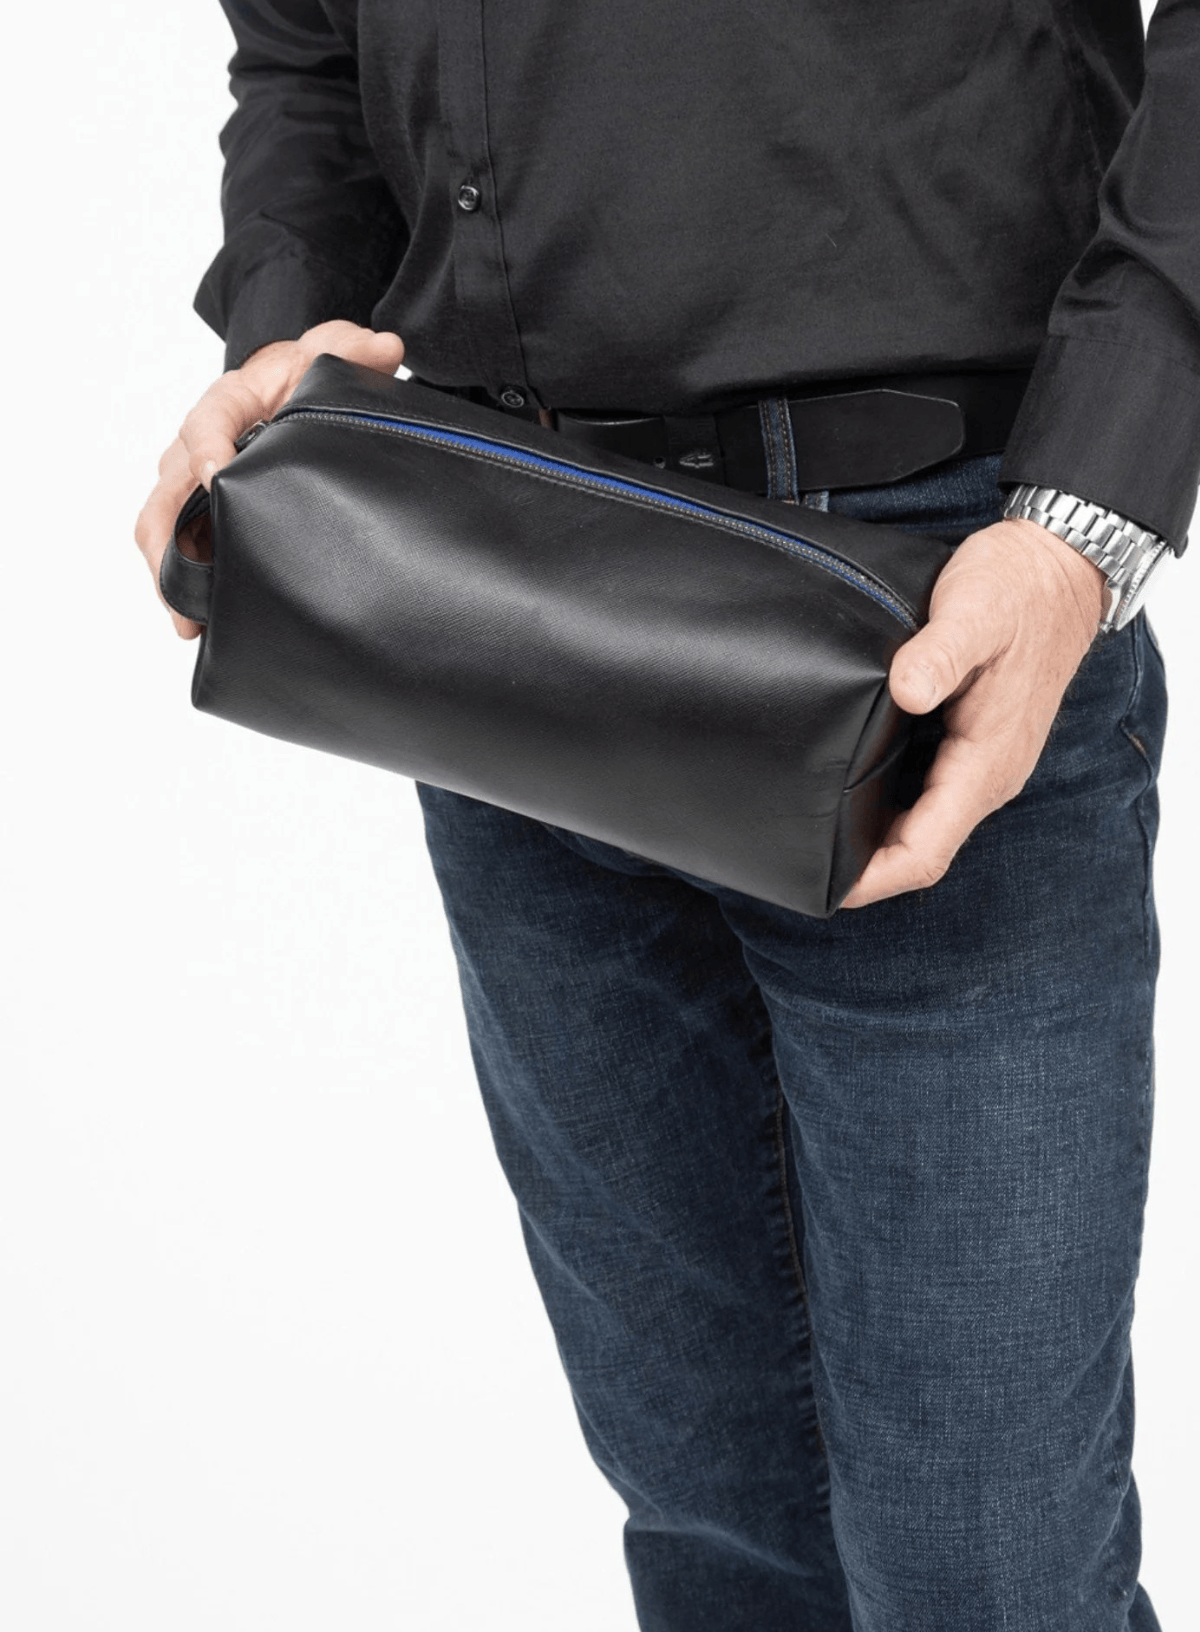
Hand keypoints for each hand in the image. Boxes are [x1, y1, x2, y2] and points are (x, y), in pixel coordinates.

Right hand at [134, 320, 405, 638]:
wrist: (289, 387)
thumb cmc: (300, 374)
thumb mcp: (326, 352)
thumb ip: (350, 348)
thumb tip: (384, 347)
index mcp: (226, 403)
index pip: (204, 425)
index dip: (207, 449)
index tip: (218, 476)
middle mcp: (195, 445)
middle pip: (163, 496)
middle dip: (166, 544)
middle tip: (183, 591)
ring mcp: (192, 482)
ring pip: (161, 529)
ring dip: (168, 575)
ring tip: (189, 622)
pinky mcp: (200, 511)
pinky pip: (180, 546)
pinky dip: (183, 582)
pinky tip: (202, 620)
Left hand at [840, 516, 1105, 907]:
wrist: (1060, 565)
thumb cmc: (1017, 588)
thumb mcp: (972, 610)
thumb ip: (938, 653)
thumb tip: (906, 690)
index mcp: (986, 762)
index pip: (927, 851)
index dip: (875, 878)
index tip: (827, 885)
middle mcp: (986, 774)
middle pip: (920, 848)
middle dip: (864, 868)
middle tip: (800, 862)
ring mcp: (982, 760)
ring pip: (923, 824)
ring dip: (875, 840)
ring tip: (814, 835)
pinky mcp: (974, 741)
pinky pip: (928, 794)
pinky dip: (888, 806)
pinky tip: (848, 789)